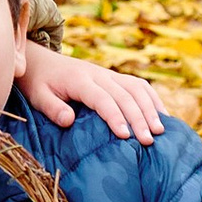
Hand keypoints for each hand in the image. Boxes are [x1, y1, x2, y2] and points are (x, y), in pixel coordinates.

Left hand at [16, 44, 172, 140]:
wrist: (41, 61)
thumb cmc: (39, 83)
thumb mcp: (38, 96)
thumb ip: (52, 108)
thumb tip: (68, 121)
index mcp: (79, 80)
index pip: (101, 98)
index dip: (114, 116)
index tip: (125, 135)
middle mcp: (98, 74)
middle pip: (124, 95)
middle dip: (138, 117)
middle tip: (149, 141)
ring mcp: (108, 74)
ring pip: (136, 88)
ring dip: (150, 108)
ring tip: (160, 131)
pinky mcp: (114, 77)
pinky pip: (138, 84)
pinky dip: (152, 99)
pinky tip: (163, 116)